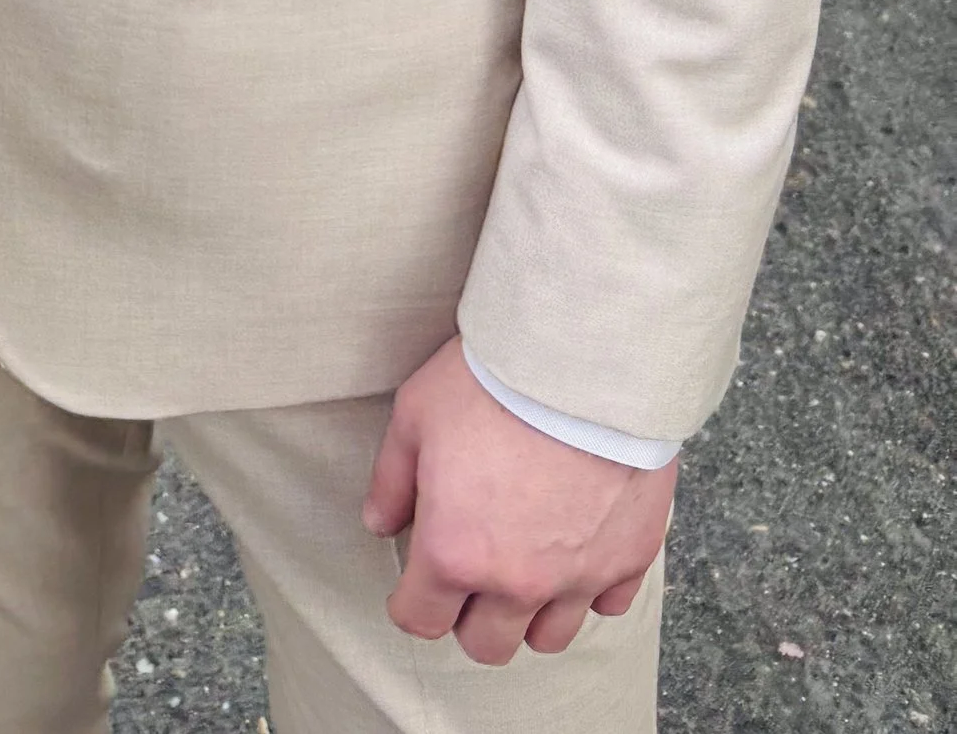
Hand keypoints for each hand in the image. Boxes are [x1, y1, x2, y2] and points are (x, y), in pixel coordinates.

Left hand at [366, 337, 674, 663]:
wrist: (582, 364)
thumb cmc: (491, 383)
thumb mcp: (415, 416)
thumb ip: (392, 480)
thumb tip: (380, 523)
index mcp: (455, 551)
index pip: (421, 619)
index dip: (410, 603)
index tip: (413, 587)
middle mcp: (517, 581)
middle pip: (487, 645)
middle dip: (469, 618)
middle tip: (468, 575)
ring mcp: (577, 576)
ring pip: (549, 637)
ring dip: (530, 613)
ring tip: (522, 567)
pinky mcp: (629, 559)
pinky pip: (607, 604)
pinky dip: (589, 588)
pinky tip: (576, 548)